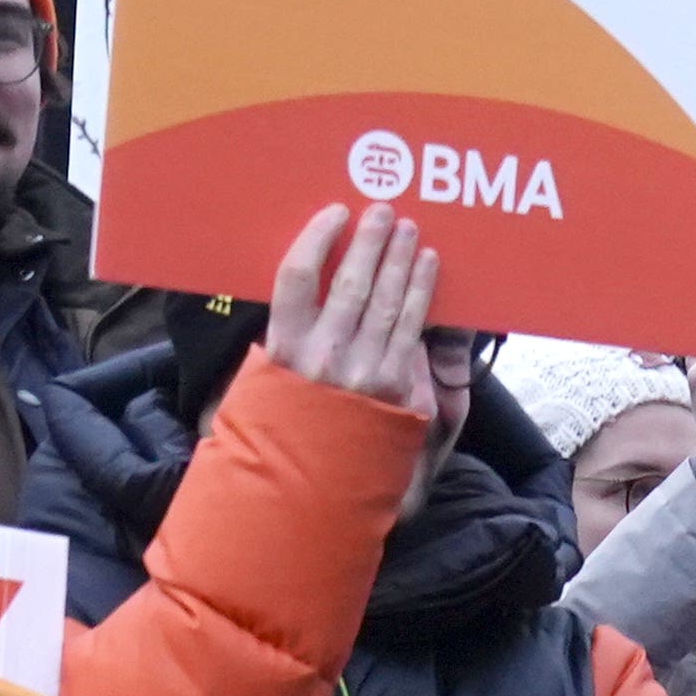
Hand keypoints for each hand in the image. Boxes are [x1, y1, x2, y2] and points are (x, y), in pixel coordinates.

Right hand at [252, 204, 441, 408]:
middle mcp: (322, 356)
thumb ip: (288, 333)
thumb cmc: (291, 423)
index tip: (336, 215)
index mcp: (283, 348)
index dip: (317, 238)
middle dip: (370, 242)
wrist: (320, 483)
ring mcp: (362, 371)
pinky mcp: (395, 386)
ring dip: (400, 261)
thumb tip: (312, 281)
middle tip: (384, 211)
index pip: (296, 276)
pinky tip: (427, 267)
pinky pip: (411, 328)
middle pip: (349, 282)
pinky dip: (421, 293)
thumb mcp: (268, 378)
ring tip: (409, 231)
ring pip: (386, 302)